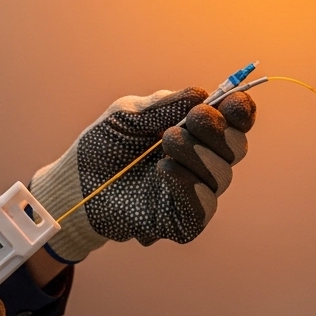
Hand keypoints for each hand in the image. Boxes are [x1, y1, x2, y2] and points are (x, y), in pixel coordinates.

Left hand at [28, 87, 256, 261]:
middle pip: (236, 146)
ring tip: (165, 143)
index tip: (233, 102)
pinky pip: (203, 207)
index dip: (240, 110)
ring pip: (222, 175)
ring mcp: (194, 191)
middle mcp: (202, 160)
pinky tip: (165, 170)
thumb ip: (163, 106)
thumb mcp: (127, 114)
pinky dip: (188, 185)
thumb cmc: (103, 146)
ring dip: (198, 154)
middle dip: (218, 130)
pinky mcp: (182, 220)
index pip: (234, 120)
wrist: (75, 184)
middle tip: (191, 121)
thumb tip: (202, 94)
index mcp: (195, 130)